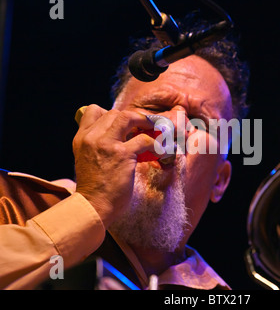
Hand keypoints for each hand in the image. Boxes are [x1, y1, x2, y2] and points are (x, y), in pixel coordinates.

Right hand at [72, 104, 163, 227]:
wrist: (93, 206)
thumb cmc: (95, 187)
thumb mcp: (87, 160)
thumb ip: (97, 146)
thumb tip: (119, 138)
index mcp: (82, 138)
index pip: (93, 110)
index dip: (111, 113)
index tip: (125, 123)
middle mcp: (92, 137)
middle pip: (115, 113)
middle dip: (134, 117)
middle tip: (147, 125)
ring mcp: (107, 144)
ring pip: (128, 117)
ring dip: (145, 122)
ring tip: (156, 130)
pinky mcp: (122, 154)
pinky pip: (144, 140)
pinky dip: (156, 144)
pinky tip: (160, 151)